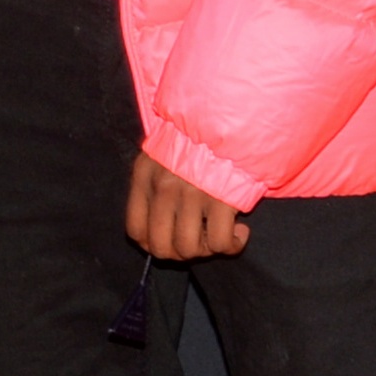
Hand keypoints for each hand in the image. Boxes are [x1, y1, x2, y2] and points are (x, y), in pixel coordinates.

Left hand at [125, 151, 249, 260]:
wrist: (229, 120)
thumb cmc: (194, 141)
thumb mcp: (160, 157)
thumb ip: (152, 188)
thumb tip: (152, 232)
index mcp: (144, 177)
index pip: (135, 231)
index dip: (153, 246)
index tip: (171, 243)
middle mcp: (164, 188)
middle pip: (161, 247)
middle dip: (180, 255)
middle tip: (198, 243)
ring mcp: (192, 194)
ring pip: (190, 249)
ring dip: (207, 250)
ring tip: (218, 235)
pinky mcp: (222, 199)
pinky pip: (221, 243)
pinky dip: (232, 246)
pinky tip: (239, 231)